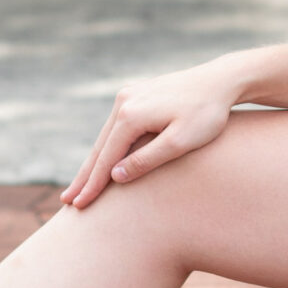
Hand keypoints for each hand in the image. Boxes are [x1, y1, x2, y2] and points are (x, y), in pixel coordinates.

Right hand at [63, 61, 241, 207]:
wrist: (220, 80)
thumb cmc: (207, 113)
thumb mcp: (180, 142)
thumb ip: (147, 160)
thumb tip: (115, 176)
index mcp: (131, 114)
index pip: (106, 158)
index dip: (93, 185)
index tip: (80, 206)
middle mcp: (124, 101)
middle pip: (99, 147)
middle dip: (84, 177)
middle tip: (67, 202)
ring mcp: (129, 95)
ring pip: (105, 137)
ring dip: (92, 163)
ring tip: (79, 187)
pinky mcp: (136, 95)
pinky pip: (115, 128)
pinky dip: (106, 147)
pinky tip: (101, 161)